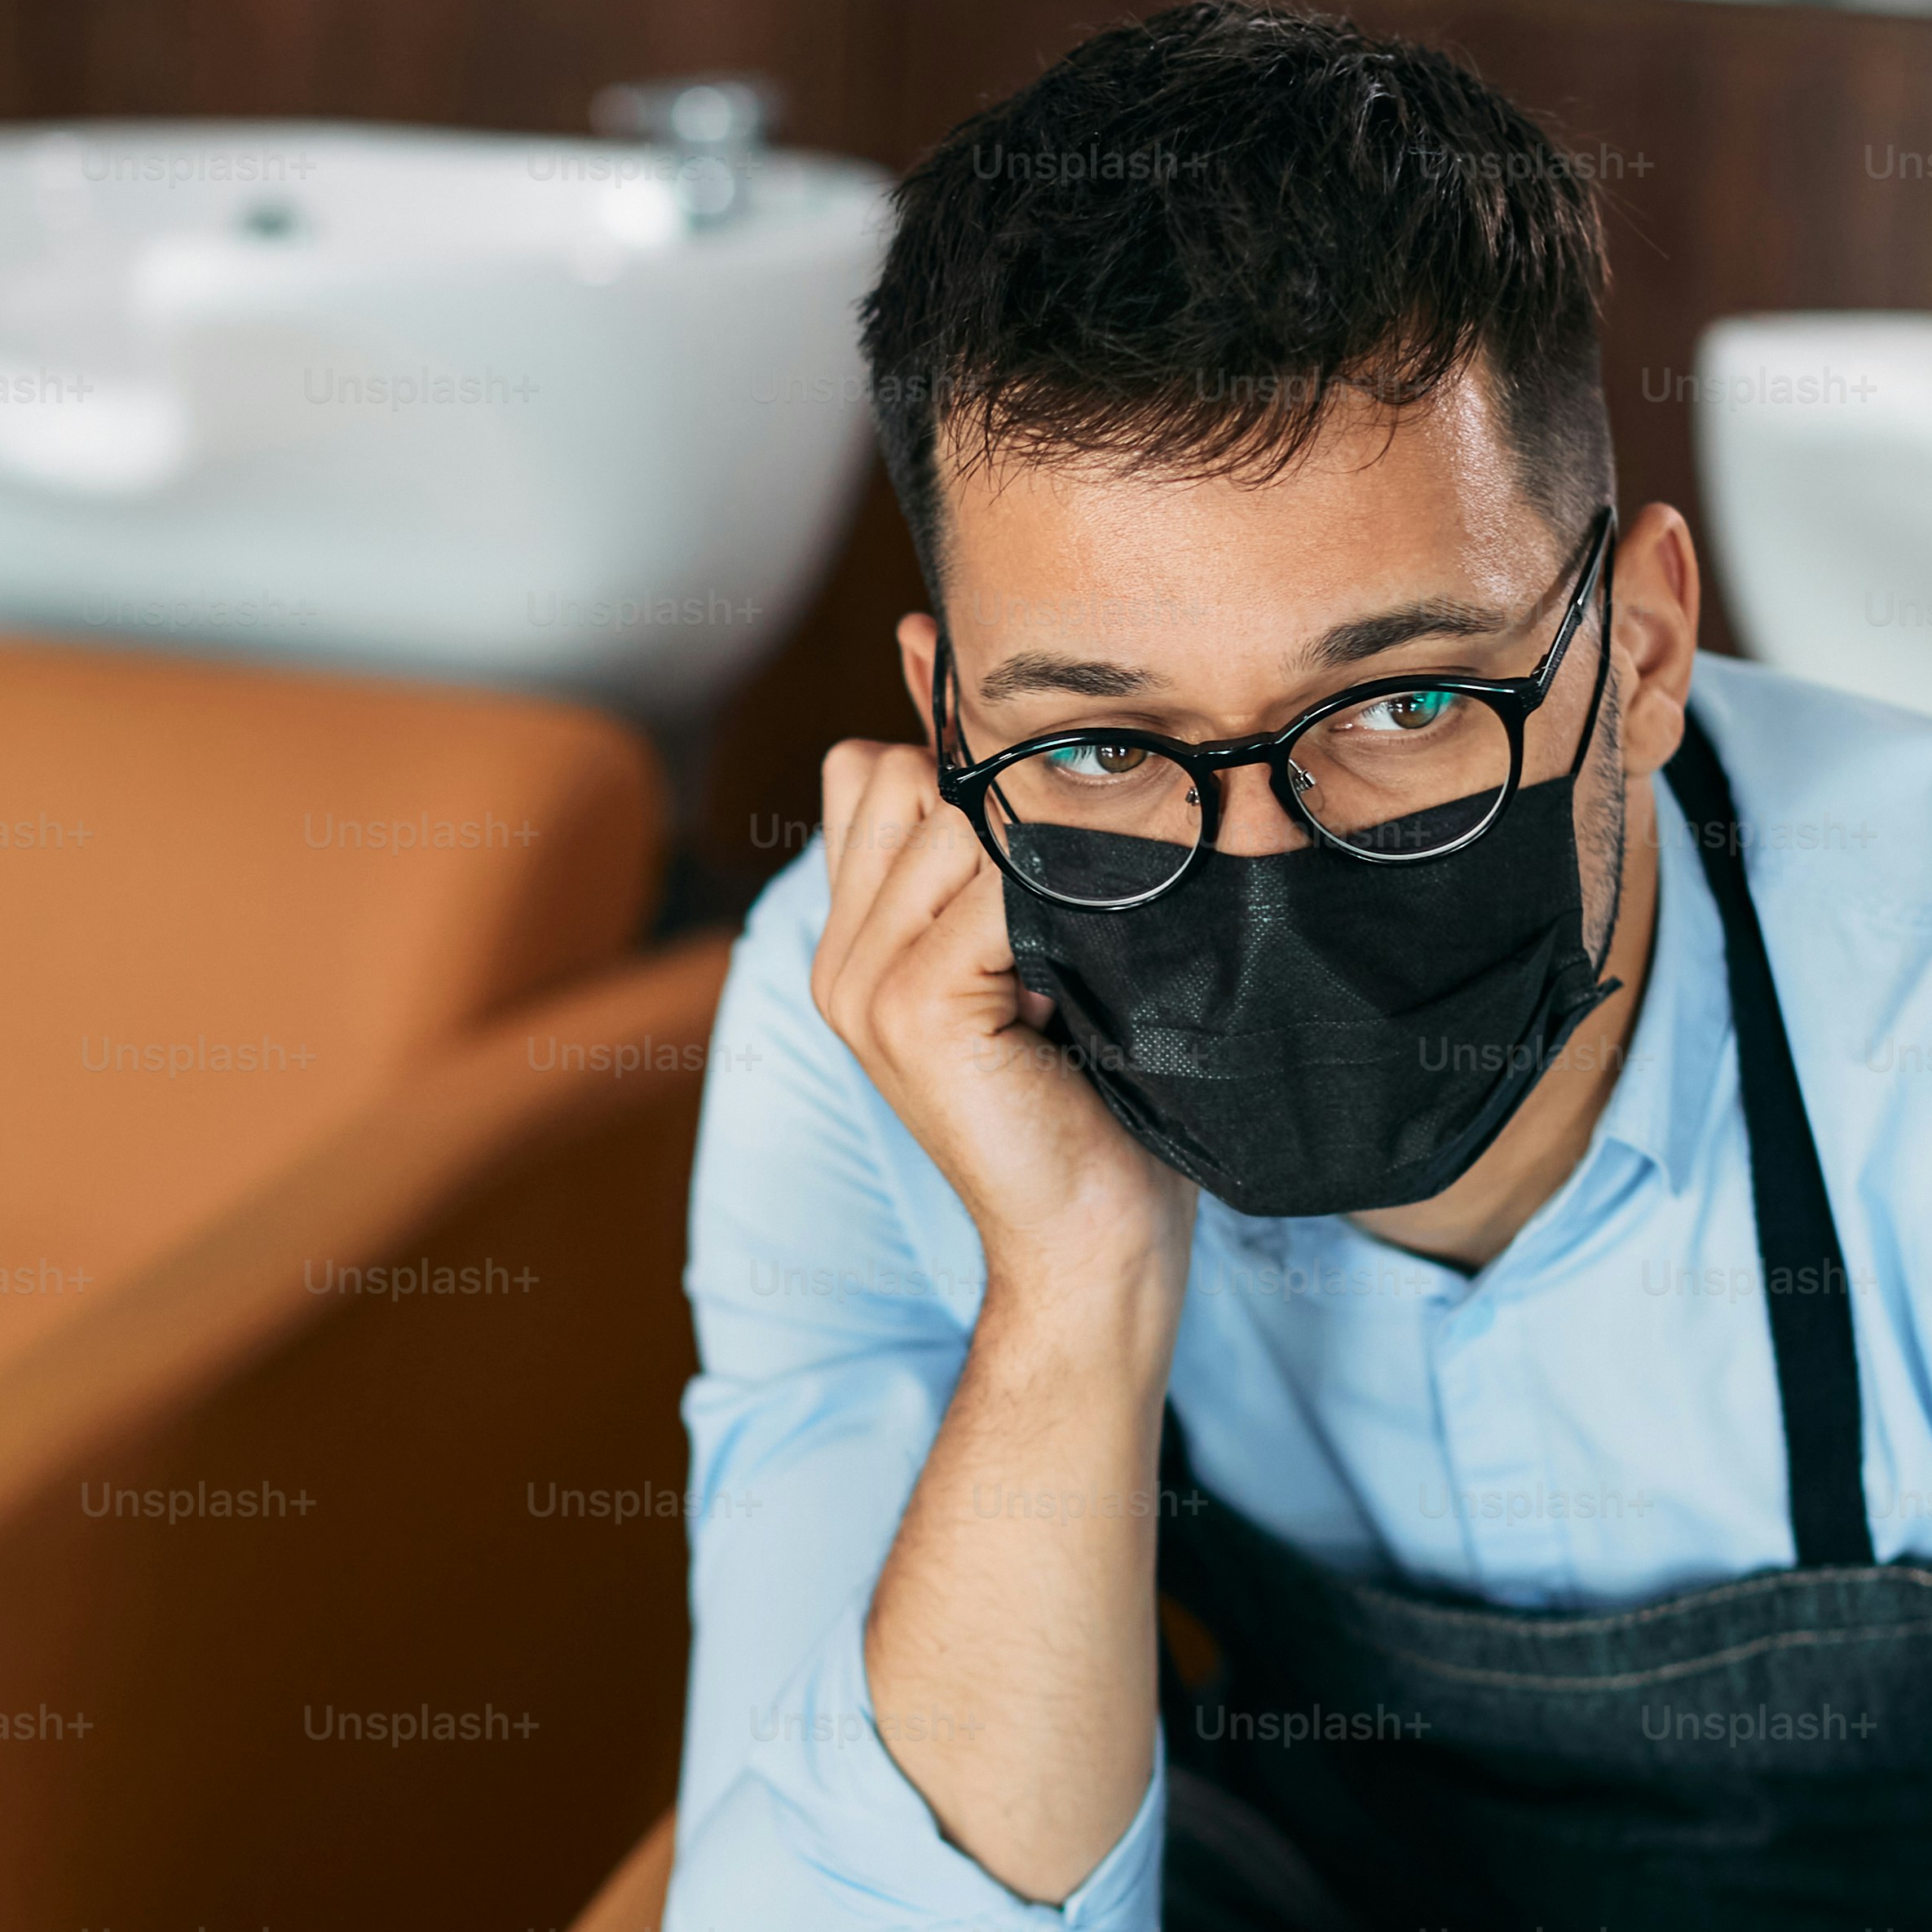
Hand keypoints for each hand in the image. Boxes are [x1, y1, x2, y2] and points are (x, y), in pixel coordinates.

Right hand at [809, 738, 1194, 1307]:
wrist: (1094, 1240)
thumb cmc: (1093, 1096)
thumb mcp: (1031, 946)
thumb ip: (991, 842)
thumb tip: (962, 691)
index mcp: (852, 942)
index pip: (867, 770)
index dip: (961, 781)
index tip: (1037, 867)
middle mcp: (837, 957)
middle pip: (908, 779)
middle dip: (1004, 825)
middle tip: (1058, 936)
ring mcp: (861, 985)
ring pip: (952, 823)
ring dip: (1037, 872)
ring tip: (1063, 970)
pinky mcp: (910, 1010)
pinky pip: (992, 891)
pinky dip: (1053, 920)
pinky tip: (1064, 995)